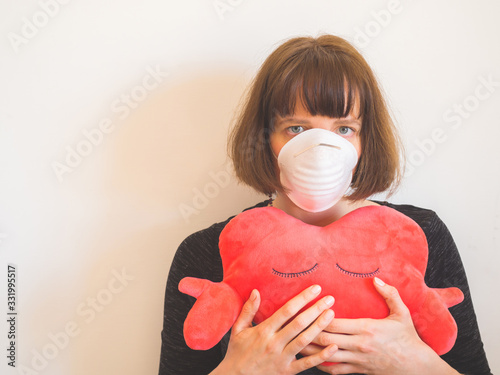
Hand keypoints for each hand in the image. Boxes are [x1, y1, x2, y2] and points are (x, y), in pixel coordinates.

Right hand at [211, 285, 337, 374]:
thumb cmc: (237, 352)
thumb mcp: (238, 329)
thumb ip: (248, 310)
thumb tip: (255, 291)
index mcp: (264, 330)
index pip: (287, 310)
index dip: (302, 298)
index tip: (315, 289)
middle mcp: (274, 343)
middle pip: (299, 323)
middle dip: (316, 309)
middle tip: (330, 298)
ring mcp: (282, 358)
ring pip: (305, 340)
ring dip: (320, 326)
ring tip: (331, 314)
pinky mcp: (287, 372)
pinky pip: (307, 364)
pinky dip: (321, 356)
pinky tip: (333, 347)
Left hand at [300, 278, 459, 374]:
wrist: (417, 366)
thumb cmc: (408, 338)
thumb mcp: (402, 313)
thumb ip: (389, 294)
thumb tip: (376, 279)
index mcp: (367, 328)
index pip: (335, 323)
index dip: (319, 316)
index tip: (309, 308)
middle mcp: (359, 345)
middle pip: (326, 339)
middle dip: (309, 331)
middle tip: (296, 324)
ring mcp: (358, 360)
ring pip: (326, 355)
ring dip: (310, 349)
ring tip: (295, 340)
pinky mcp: (358, 371)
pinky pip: (335, 369)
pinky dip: (321, 364)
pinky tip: (311, 358)